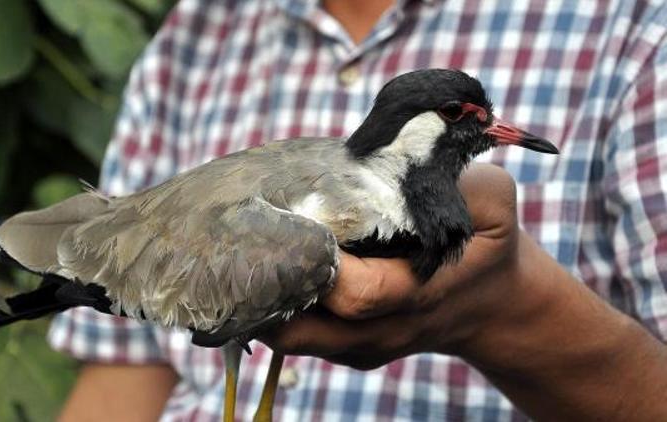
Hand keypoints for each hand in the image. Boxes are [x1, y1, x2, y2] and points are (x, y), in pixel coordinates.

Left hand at [260, 163, 527, 368]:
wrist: (491, 303)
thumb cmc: (485, 244)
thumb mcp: (491, 204)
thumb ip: (461, 184)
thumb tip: (404, 162)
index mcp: (418, 296)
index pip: (356, 294)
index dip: (320, 264)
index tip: (296, 222)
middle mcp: (383, 331)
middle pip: (304, 331)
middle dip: (269, 287)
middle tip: (245, 239)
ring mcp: (360, 347)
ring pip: (291, 338)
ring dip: (263, 299)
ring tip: (244, 252)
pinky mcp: (345, 349)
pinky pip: (297, 335)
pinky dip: (275, 306)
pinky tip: (267, 265)